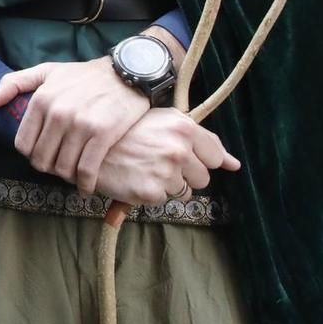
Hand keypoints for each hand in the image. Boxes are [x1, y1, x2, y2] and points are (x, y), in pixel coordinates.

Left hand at [0, 57, 148, 193]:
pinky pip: (86, 170)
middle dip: (49, 167)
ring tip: (72, 175)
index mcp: (41, 99)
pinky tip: (86, 187)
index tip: (43, 154)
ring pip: (63, 168)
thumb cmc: (84, 75)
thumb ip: (13, 84)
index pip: (23, 144)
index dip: (31, 154)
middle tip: (59, 166)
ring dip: (67, 177)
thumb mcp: (46, 72)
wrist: (127, 71)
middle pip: (41, 160)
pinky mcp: (103, 134)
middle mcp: (57, 112)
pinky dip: (85, 185)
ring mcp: (80, 124)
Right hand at [93, 109, 240, 207]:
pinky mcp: (152, 192)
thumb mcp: (164, 122)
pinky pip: (165, 201)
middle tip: (158, 163)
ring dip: (169, 186)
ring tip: (145, 170)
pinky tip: (136, 179)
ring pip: (185, 193)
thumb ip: (201, 140)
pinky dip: (152, 195)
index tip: (183, 158)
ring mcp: (166, 171)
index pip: (214, 156)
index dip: (199, 159)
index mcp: (183, 127)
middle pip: (203, 178)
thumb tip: (235, 164)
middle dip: (185, 175)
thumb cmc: (126, 130)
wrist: (88, 143)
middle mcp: (178, 148)